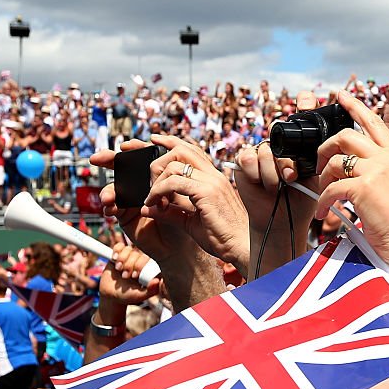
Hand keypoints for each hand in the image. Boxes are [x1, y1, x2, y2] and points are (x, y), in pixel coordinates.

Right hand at [92, 142, 202, 264]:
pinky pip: (113, 208)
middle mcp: (141, 185)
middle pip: (122, 167)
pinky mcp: (125, 215)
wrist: (185, 245)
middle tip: (98, 158)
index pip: (142, 157)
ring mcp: (131, 199)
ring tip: (108, 196)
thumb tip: (168, 166)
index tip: (126, 146)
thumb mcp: (184, 193)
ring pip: (115, 188)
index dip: (132, 149)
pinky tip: (110, 207)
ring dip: (109, 190)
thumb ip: (175, 179)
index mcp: (157, 175)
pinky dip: (110, 206)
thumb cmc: (188, 217)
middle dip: (108, 160)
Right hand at [99, 243, 158, 307]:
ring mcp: (131, 256)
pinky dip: (117, 251)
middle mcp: (141, 261)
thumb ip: (150, 291)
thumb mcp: (139, 296)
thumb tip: (158, 281)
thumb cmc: (126, 296)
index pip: (148, 260)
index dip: (140, 266)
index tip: (134, 276)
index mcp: (149, 269)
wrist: (110, 294)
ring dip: (122, 259)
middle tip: (124, 276)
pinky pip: (120, 246)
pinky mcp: (120, 254)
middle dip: (129, 265)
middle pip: (138, 253)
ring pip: (129, 249)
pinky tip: (114, 259)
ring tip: (118, 269)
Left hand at [141, 134, 249, 269]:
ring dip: (156, 181)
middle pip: (181, 150)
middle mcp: (214, 176)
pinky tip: (156, 203)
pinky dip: (159, 191)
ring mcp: (212, 182)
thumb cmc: (222, 237)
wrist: (241, 248)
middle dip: (157, 158)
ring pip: (174, 165)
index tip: (153, 140)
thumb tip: (148, 208)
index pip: (191, 150)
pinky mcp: (207, 192)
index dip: (170, 142)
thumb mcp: (191, 222)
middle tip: (147, 179)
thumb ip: (172, 212)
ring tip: (152, 198)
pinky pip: (174, 183)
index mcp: (214, 179)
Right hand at [235, 90, 320, 230]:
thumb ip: (322, 156)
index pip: (301, 113)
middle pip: (279, 131)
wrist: (285, 220)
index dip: (304, 104)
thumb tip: (331, 138)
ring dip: (273, 173)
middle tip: (291, 177)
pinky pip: (248, 157)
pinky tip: (264, 186)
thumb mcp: (318, 175)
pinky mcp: (244, 161)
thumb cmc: (303, 199)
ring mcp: (261, 150)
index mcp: (300, 142)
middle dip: (286, 159)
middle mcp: (279, 142)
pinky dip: (258, 174)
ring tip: (279, 187)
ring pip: (265, 149)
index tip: (307, 101)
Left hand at [314, 91, 388, 284]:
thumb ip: (379, 175)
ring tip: (323, 196)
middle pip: (346, 135)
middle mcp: (387, 159)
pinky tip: (322, 214)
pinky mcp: (364, 188)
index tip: (340, 94)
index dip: (354, 106)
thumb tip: (352, 172)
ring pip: (335, 160)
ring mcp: (376, 171)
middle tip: (320, 167)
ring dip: (322, 178)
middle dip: (325, 148)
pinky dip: (322, 202)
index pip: (374, 122)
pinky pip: (330, 189)